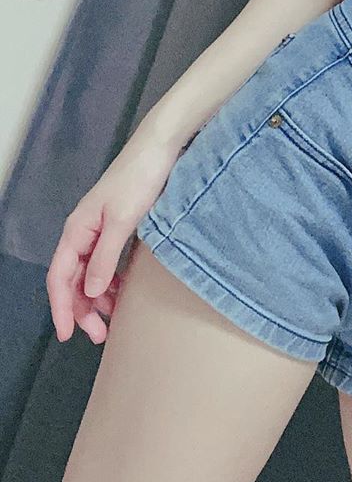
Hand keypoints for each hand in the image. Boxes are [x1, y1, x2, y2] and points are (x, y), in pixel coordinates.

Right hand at [45, 135, 181, 343]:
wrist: (162, 146)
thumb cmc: (140, 177)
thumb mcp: (122, 220)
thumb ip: (105, 257)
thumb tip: (91, 292)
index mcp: (77, 229)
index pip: (60, 277)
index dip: (61, 308)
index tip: (67, 335)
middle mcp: (84, 231)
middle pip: (74, 279)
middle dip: (82, 309)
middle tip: (99, 335)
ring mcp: (101, 228)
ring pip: (91, 272)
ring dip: (98, 298)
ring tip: (112, 320)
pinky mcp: (119, 225)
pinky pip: (107, 261)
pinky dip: (112, 281)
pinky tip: (123, 293)